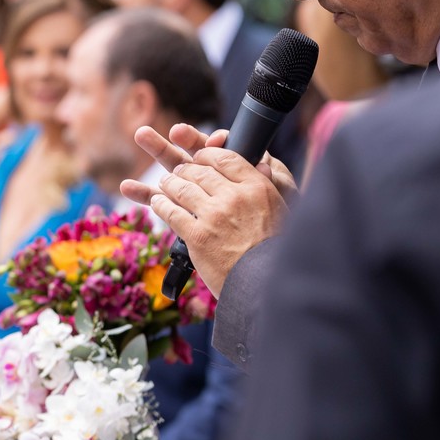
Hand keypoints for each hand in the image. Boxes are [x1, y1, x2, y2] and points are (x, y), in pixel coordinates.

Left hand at [120, 123, 294, 297]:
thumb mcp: (282, 210)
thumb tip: (261, 162)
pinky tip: (157, 201)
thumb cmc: (275, 250)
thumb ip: (268, 185)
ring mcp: (213, 215)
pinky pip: (170, 211)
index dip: (207, 154)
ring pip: (181, 188)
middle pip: (199, 171)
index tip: (199, 156)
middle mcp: (234, 197)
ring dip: (169, 183)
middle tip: (178, 170)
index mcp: (257, 188)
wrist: (265, 284)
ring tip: (165, 183)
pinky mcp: (196, 235)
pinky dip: (160, 203)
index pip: (225, 158)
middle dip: (184, 169)